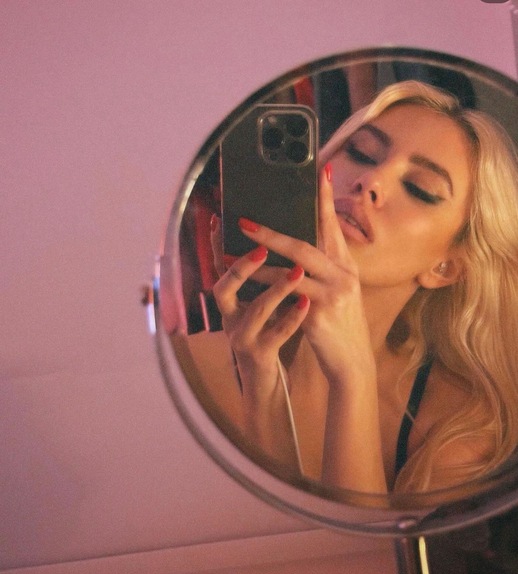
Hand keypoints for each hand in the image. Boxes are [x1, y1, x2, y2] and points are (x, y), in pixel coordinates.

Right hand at [210, 215, 309, 371]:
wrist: (267, 385)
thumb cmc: (266, 337)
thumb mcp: (259, 307)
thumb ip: (262, 280)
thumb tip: (276, 241)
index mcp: (231, 303)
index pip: (220, 269)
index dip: (216, 246)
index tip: (218, 220)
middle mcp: (231, 318)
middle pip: (224, 288)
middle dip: (240, 266)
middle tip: (261, 246)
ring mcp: (243, 338)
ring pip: (256, 310)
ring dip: (276, 289)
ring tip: (297, 272)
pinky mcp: (260, 355)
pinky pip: (276, 335)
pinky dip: (291, 318)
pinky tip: (306, 305)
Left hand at [234, 167, 374, 382]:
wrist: (353, 362)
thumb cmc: (340, 325)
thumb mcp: (338, 293)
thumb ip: (322, 270)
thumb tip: (294, 251)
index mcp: (346, 267)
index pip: (333, 227)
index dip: (326, 199)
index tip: (322, 169)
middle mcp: (343, 276)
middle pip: (305, 245)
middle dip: (271, 233)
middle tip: (244, 222)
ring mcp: (333, 295)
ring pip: (290, 270)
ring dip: (257, 262)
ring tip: (231, 254)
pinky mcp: (320, 316)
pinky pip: (285, 297)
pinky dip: (264, 290)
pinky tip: (244, 286)